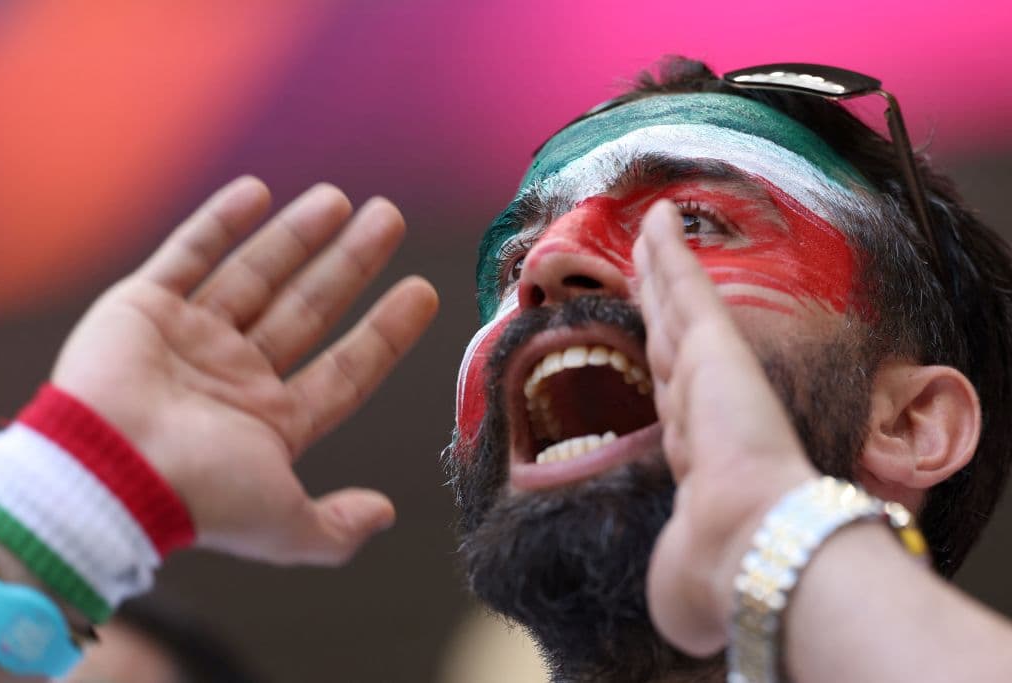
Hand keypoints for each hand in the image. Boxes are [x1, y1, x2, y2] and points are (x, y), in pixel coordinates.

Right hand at [51, 177, 437, 565]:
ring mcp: (191, 339)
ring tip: (342, 200)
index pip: (346, 369)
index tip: (422, 291)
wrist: (105, 473)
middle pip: (309, 308)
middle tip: (390, 218)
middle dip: (351, 263)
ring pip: (257, 274)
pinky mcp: (143, 308)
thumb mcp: (282, 525)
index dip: (387, 332)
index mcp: (270, 421)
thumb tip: (383, 515)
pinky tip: (259, 193)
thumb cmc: (197, 497)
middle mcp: (236, 375)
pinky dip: (220, 222)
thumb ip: (334, 529)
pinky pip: (189, 254)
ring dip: (298, 235)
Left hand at [632, 200, 814, 653]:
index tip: (657, 348)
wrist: (752, 545)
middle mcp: (703, 406)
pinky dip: (671, 250)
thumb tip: (683, 617)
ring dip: (660, 269)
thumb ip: (678, 572)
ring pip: (675, 306)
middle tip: (649, 266)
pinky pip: (683, 285)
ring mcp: (710, 371)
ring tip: (650, 233)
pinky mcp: (714, 344)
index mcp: (698, 454)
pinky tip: (657, 216)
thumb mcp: (683, 573)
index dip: (663, 369)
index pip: (672, 398)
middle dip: (660, 304)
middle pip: (672, 341)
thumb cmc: (721, 567)